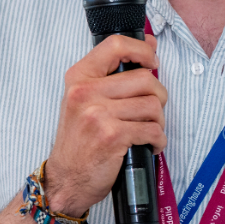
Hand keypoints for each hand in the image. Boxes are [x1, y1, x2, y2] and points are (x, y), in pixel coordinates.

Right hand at [43, 34, 166, 216]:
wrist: (65, 178)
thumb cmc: (78, 140)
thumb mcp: (83, 100)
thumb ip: (111, 75)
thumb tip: (149, 47)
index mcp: (79, 77)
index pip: (116, 45)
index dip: (142, 49)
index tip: (151, 60)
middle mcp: (85, 92)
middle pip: (144, 79)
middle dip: (158, 96)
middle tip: (151, 110)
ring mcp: (98, 114)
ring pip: (153, 105)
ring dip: (159, 121)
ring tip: (148, 130)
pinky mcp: (112, 136)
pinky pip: (152, 130)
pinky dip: (158, 140)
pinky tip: (149, 145)